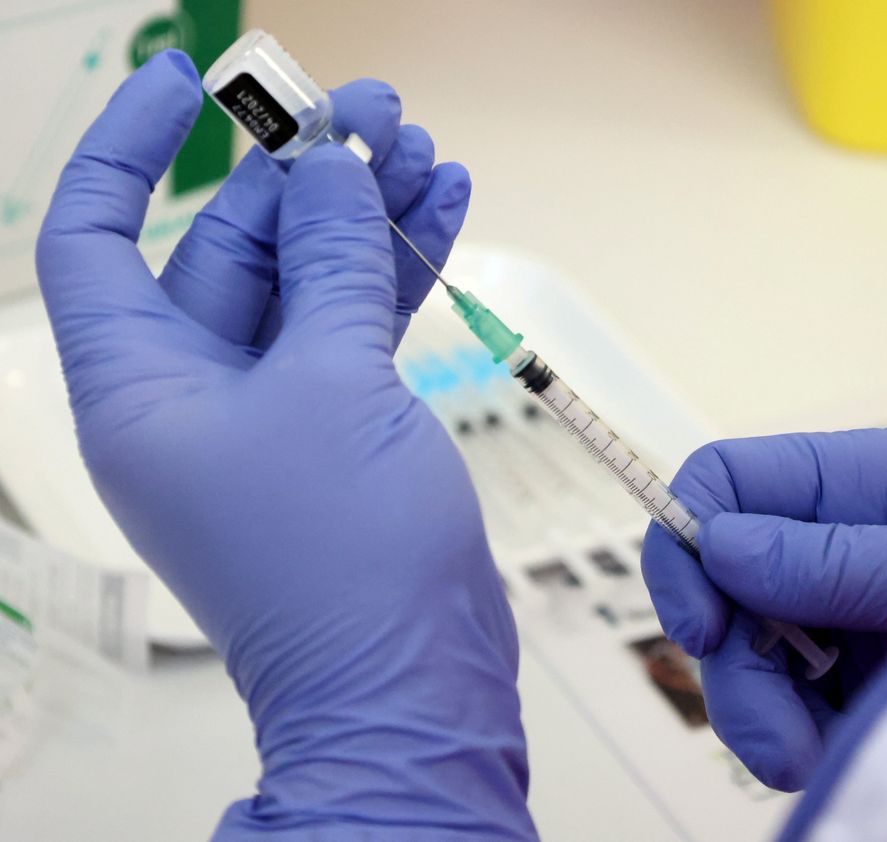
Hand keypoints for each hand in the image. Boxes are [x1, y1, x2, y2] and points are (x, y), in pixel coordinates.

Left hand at [37, 51, 534, 837]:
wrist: (413, 681)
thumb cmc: (344, 563)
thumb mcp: (334, 386)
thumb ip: (332, 265)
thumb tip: (332, 171)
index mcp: (140, 390)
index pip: (96, 239)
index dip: (130, 148)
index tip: (183, 80)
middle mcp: (195, 397)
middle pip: (230, 246)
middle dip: (302, 176)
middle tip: (373, 112)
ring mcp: (273, 413)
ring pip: (309, 281)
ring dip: (365, 216)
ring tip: (424, 152)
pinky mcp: (341, 428)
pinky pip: (359, 325)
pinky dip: (399, 270)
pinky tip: (444, 212)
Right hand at [641, 425, 886, 790]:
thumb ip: (838, 560)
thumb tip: (720, 542)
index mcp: (871, 479)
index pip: (736, 476)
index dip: (689, 533)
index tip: (698, 617)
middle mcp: (844, 539)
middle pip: (723, 579)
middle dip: (732, 657)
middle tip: (770, 728)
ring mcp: (844, 610)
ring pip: (745, 652)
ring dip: (758, 712)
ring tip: (810, 757)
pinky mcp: (851, 675)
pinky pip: (782, 702)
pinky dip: (789, 736)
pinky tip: (830, 753)